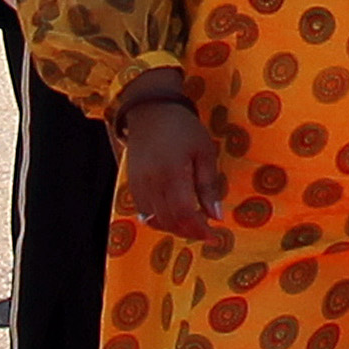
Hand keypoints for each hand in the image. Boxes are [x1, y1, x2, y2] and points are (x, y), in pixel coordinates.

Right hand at [118, 82, 225, 240]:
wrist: (150, 111)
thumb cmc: (183, 128)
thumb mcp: (204, 152)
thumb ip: (208, 185)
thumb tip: (216, 216)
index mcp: (172, 174)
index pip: (185, 213)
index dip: (200, 229)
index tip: (215, 236)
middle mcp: (151, 184)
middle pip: (170, 221)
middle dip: (190, 231)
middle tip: (207, 232)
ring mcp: (138, 187)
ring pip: (156, 221)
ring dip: (175, 228)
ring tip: (193, 224)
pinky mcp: (131, 186)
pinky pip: (145, 213)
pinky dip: (160, 220)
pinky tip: (174, 215)